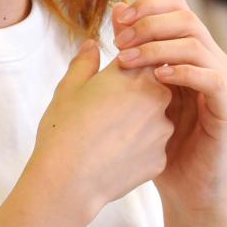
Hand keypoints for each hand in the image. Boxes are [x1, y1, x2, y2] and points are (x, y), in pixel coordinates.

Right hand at [31, 38, 173, 226]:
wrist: (68, 180)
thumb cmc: (64, 129)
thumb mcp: (69, 88)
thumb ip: (85, 63)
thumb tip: (92, 46)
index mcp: (135, 75)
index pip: (144, 57)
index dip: (128, 66)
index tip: (112, 77)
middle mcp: (157, 99)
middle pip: (154, 87)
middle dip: (135, 94)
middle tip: (106, 108)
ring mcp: (162, 131)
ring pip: (156, 119)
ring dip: (138, 122)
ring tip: (107, 135)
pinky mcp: (161, 159)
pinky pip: (152, 147)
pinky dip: (137, 149)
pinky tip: (113, 155)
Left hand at [113, 0, 226, 212]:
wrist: (180, 186)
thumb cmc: (152, 139)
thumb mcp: (130, 92)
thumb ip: (122, 56)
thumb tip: (106, 21)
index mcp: (187, 51)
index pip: (176, 7)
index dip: (147, 6)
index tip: (116, 19)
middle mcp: (208, 60)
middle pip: (186, 18)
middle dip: (149, 24)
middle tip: (119, 41)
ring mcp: (220, 83)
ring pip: (197, 44)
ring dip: (158, 47)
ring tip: (127, 60)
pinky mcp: (226, 109)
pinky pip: (214, 79)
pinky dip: (185, 72)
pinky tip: (158, 78)